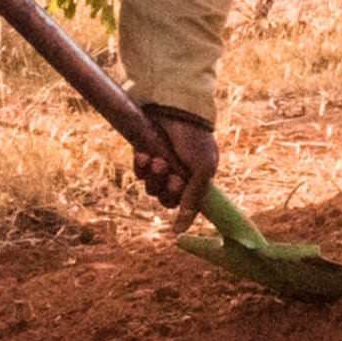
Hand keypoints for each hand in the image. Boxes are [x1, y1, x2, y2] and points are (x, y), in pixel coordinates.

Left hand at [131, 106, 218, 233]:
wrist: (175, 110)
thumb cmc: (194, 140)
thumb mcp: (201, 169)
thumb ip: (194, 199)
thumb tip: (180, 230)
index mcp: (198, 180)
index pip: (187, 206)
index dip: (181, 206)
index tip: (178, 199)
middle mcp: (179, 176)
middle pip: (167, 200)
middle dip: (168, 190)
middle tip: (173, 177)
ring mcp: (161, 167)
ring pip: (152, 189)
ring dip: (154, 178)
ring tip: (158, 161)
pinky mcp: (146, 157)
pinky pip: (140, 174)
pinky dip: (141, 167)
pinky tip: (144, 155)